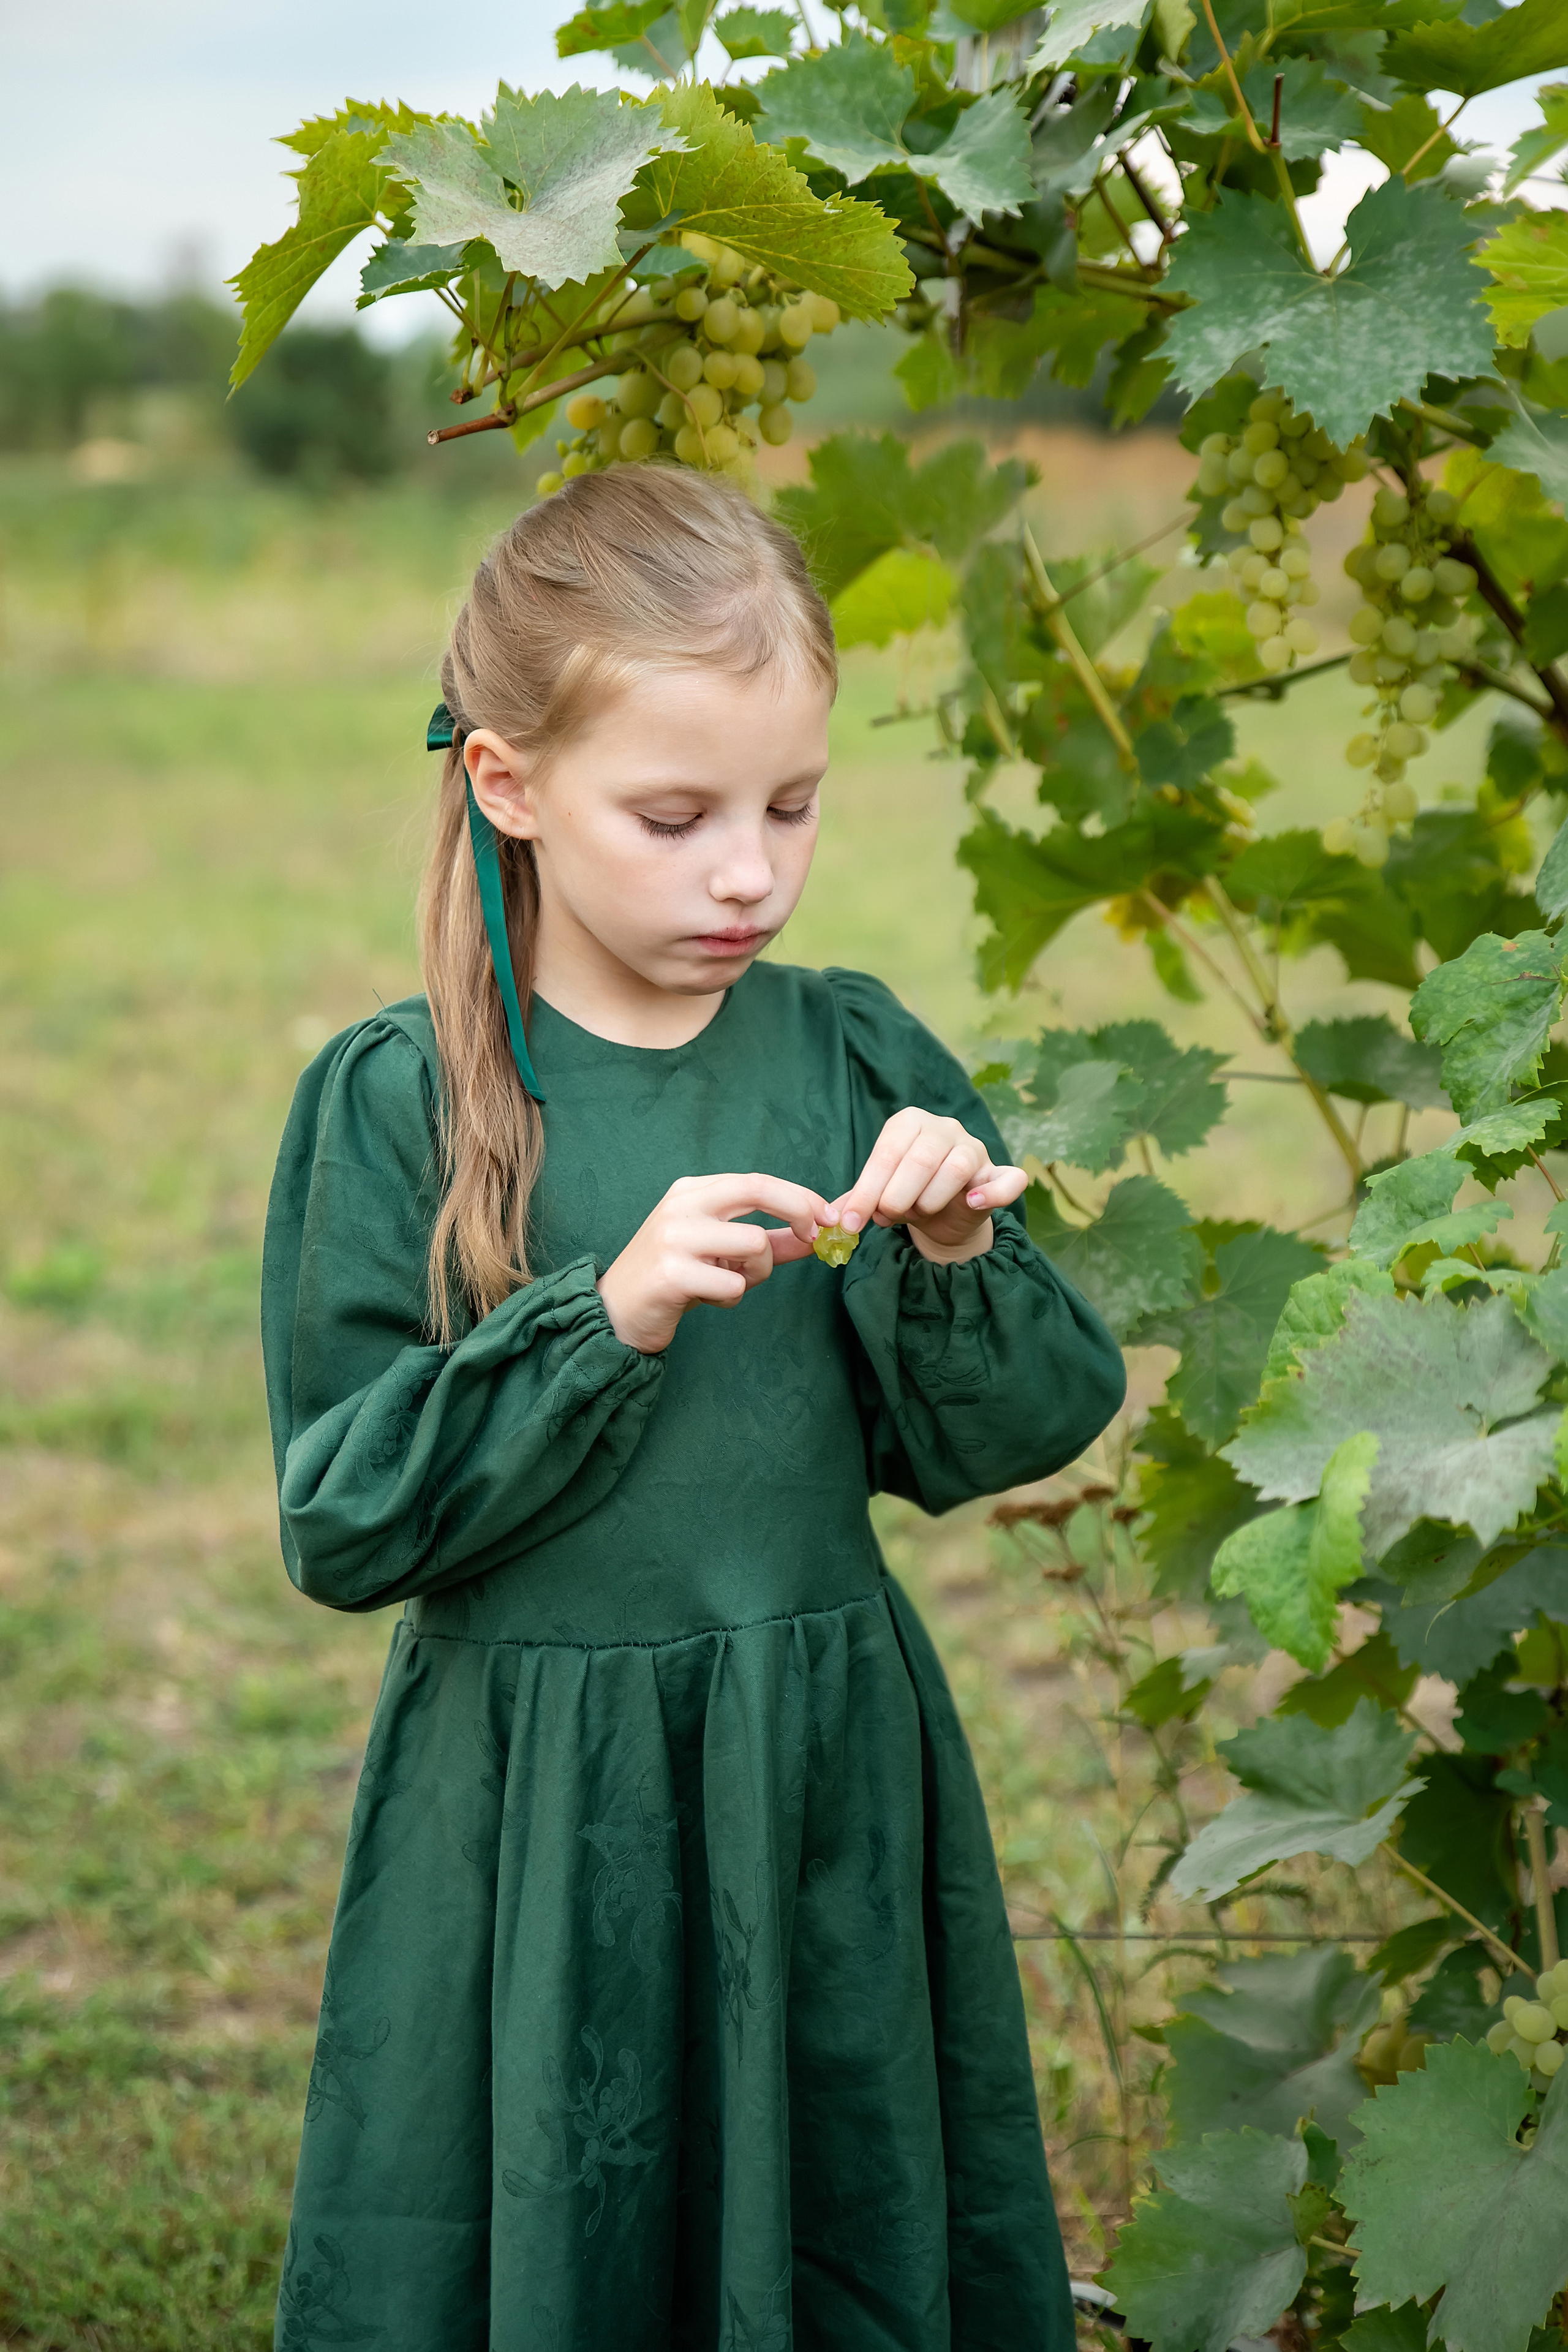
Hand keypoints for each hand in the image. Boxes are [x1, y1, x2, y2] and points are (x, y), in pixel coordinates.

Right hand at [597, 1172, 827, 1353]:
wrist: (617, 1312)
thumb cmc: (674, 1278)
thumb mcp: (720, 1251)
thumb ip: (767, 1241)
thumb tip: (816, 1236)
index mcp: (692, 1191)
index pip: (758, 1181)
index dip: (801, 1197)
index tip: (828, 1217)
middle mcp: (682, 1205)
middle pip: (759, 1189)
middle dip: (799, 1212)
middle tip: (814, 1237)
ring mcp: (675, 1237)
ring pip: (754, 1244)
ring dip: (757, 1273)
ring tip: (729, 1283)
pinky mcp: (672, 1274)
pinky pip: (733, 1285)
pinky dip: (732, 1298)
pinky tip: (707, 1298)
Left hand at [825, 1108, 1026, 1264]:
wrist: (945, 1214)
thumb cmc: (907, 1194)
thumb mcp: (879, 1194)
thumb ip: (857, 1201)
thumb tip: (831, 1218)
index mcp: (908, 1122)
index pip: (886, 1154)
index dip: (866, 1191)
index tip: (850, 1222)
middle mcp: (944, 1127)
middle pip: (920, 1159)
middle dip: (897, 1197)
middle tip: (886, 1218)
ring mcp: (975, 1148)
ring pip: (956, 1168)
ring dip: (931, 1200)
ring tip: (919, 1213)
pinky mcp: (999, 1173)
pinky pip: (1008, 1179)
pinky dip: (992, 1193)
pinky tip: (971, 1203)